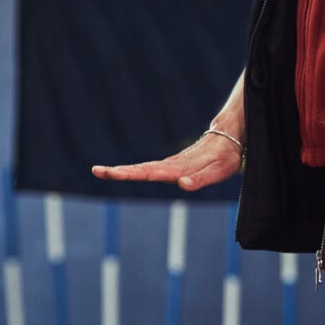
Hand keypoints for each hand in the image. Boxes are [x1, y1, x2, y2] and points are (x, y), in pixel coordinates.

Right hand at [93, 132, 241, 191]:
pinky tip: (120, 173)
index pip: (150, 172)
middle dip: (117, 172)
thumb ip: (201, 179)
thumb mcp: (219, 171)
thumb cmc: (224, 157)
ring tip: (101, 171)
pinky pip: (147, 169)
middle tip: (97, 171)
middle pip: (140, 169)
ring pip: (141, 168)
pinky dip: (131, 171)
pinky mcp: (170, 167)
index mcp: (178, 169)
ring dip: (120, 171)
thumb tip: (182, 185)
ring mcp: (168, 166)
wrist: (227, 139)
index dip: (131, 174)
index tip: (113, 173)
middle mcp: (169, 166)